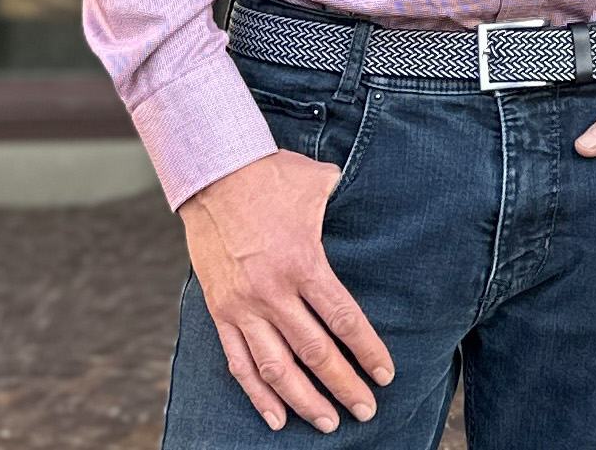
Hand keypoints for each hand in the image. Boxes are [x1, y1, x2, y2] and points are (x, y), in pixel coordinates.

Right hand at [180, 150, 395, 433]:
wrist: (211, 172)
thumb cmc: (269, 175)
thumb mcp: (316, 182)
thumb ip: (344, 200)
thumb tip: (369, 198)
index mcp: (304, 264)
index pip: (344, 321)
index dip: (367, 352)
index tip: (384, 375)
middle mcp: (273, 292)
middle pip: (315, 353)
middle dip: (344, 386)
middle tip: (366, 411)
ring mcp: (244, 306)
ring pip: (277, 368)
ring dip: (305, 401)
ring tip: (327, 423)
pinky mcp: (221, 311)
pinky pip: (239, 363)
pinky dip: (258, 394)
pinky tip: (276, 417)